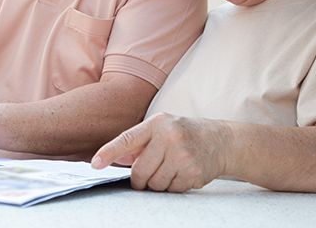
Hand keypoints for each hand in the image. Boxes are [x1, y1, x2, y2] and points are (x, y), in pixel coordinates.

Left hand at [91, 112, 231, 191]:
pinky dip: (172, 187)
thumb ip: (138, 143)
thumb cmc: (183, 133)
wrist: (220, 140)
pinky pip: (171, 191)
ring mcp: (183, 156)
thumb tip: (117, 159)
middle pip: (140, 171)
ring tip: (169, 169)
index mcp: (157, 123)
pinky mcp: (193, 172)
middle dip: (139, 179)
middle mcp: (169, 137)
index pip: (127, 139)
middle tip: (146, 176)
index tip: (95, 163)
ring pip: (155, 184)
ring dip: (157, 183)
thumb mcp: (161, 129)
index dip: (109, 152)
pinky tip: (181, 173)